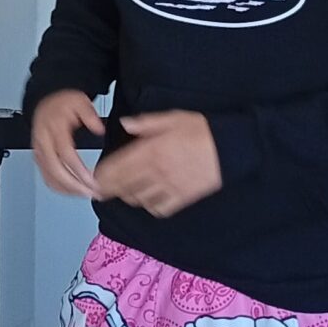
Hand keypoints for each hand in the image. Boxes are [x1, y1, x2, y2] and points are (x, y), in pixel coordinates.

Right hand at [31, 90, 105, 197]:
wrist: (44, 101)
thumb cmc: (62, 103)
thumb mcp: (80, 102)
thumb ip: (90, 115)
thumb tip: (98, 129)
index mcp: (53, 128)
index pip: (65, 154)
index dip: (78, 169)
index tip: (91, 180)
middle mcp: (43, 142)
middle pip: (55, 170)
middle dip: (74, 185)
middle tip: (91, 193)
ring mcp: (39, 151)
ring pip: (49, 176)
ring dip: (67, 189)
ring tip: (85, 194)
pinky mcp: (38, 158)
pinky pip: (46, 177)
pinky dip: (58, 187)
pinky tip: (71, 191)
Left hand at [91, 111, 221, 217]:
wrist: (231, 147)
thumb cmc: (202, 130)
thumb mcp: (172, 118)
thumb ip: (146, 123)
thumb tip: (125, 124)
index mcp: (151, 149)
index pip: (118, 166)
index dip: (102, 174)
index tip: (95, 176)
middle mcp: (157, 171)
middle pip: (123, 186)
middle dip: (109, 189)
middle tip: (101, 189)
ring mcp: (169, 186)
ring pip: (138, 199)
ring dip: (128, 196)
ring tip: (124, 191)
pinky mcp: (183, 197)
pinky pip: (159, 209)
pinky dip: (150, 206)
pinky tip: (148, 199)